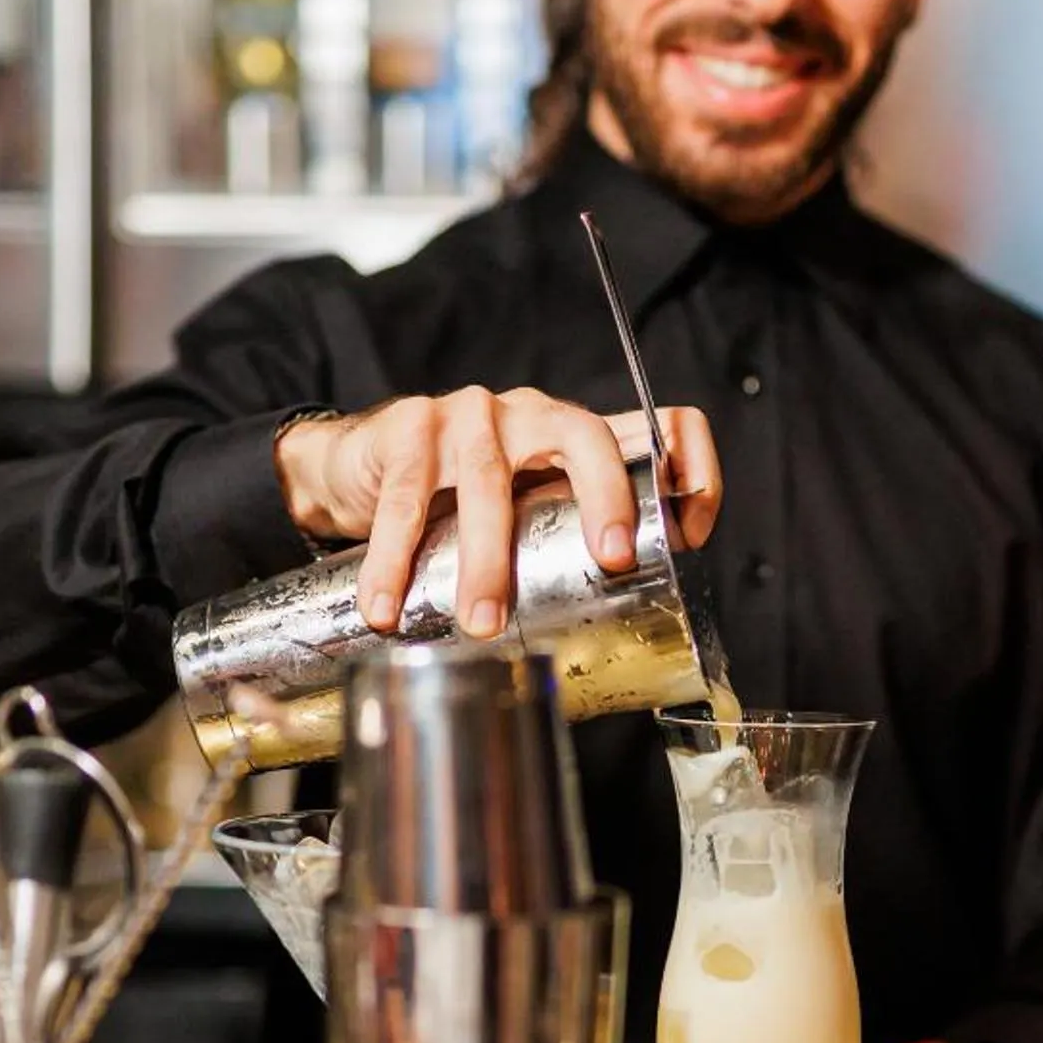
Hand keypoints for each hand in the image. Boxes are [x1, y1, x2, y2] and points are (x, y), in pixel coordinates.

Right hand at [275, 388, 721, 638]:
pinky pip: (405, 500)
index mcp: (572, 437)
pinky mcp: (408, 430)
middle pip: (585, 439)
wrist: (353, 466)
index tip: (687, 538)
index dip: (689, 469)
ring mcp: (468, 415)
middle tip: (609, 562)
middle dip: (606, 498)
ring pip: (488, 483)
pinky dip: (393, 560)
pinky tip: (386, 607)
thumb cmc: (452, 499)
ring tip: (482, 623)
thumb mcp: (521, 511)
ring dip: (486, 560)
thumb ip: (563, 547)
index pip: (656, 426)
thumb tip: (618, 626)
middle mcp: (530, 415)